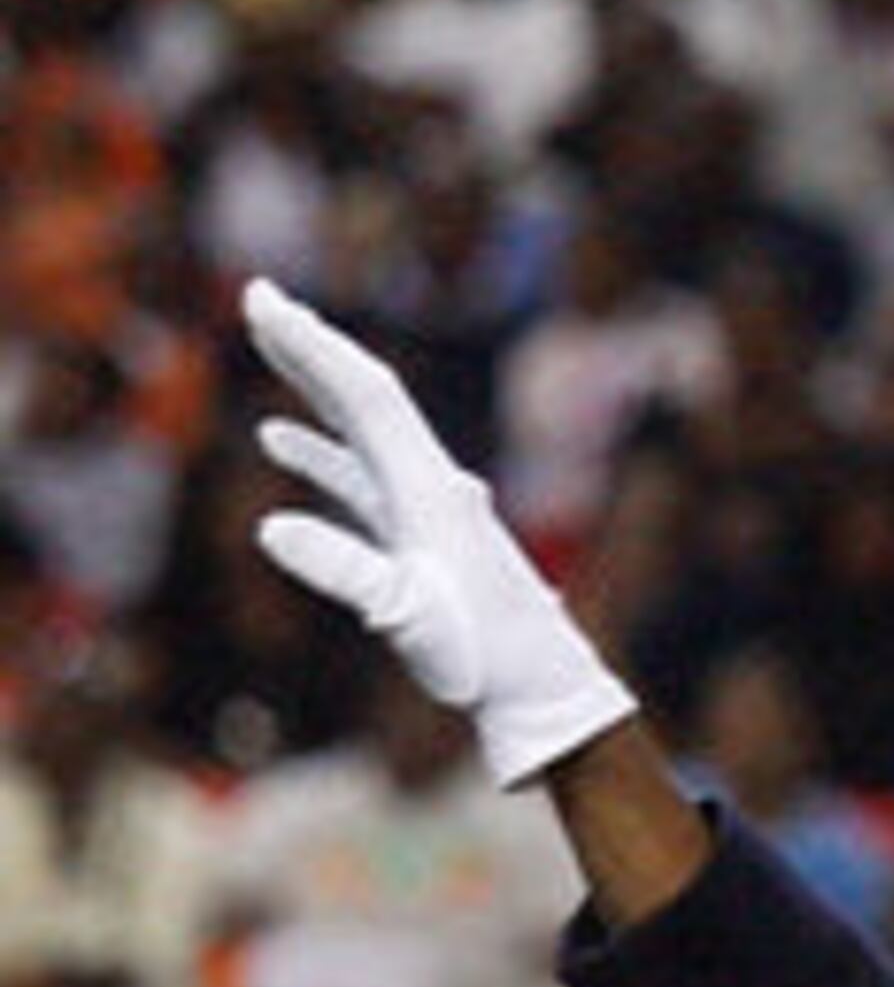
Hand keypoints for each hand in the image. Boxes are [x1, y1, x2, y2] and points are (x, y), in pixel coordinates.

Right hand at [242, 280, 634, 788]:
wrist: (540, 689)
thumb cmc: (484, 660)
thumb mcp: (407, 618)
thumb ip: (344, 571)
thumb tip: (271, 527)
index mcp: (430, 489)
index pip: (366, 395)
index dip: (314, 344)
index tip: (266, 300)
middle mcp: (433, 484)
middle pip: (366, 397)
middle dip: (311, 346)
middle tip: (260, 297)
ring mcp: (427, 508)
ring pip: (363, 431)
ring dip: (316, 388)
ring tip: (271, 346)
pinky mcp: (421, 536)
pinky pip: (362, 476)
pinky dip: (322, 453)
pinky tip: (281, 440)